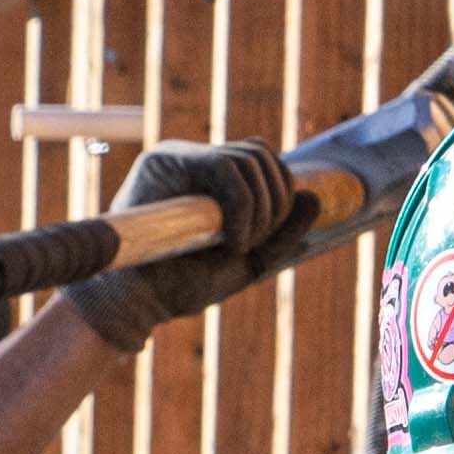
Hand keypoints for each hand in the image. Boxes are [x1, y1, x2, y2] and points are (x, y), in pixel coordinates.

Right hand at [65, 141, 299, 352]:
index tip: (265, 238)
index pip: (263, 160)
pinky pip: (224, 167)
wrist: (139, 299)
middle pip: (261, 154)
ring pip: (248, 159)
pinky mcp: (165, 161)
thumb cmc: (185, 282)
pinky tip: (231, 242)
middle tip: (254, 244)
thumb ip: (282, 234)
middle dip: (275, 202)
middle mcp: (196, 160)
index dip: (280, 194)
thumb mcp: (249, 260)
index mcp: (214, 179)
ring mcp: (179, 157)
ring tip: (239, 247)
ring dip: (260, 209)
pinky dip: (241, 208)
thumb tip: (314, 197)